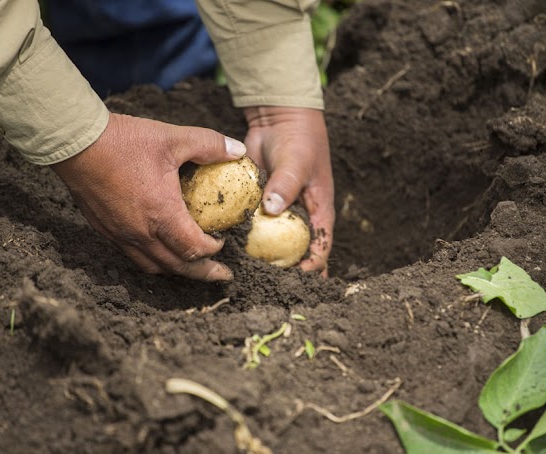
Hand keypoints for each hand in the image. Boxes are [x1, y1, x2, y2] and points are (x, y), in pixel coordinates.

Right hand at [51, 112, 247, 280]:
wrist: (75, 141)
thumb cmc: (124, 141)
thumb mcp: (173, 138)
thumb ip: (209, 145)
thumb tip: (238, 151)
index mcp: (162, 214)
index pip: (194, 248)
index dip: (213, 249)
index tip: (222, 241)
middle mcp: (141, 232)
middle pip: (178, 266)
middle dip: (203, 273)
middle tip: (222, 276)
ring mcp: (120, 235)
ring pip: (154, 266)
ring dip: (177, 269)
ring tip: (192, 267)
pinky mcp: (106, 230)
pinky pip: (134, 256)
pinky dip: (154, 260)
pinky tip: (160, 250)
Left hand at [243, 106, 334, 275]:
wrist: (279, 121)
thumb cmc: (299, 141)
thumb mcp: (297, 162)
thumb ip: (285, 184)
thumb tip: (272, 209)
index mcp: (318, 214)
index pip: (319, 250)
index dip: (310, 269)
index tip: (293, 280)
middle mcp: (298, 219)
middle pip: (294, 253)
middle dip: (283, 271)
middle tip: (263, 284)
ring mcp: (276, 213)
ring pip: (270, 244)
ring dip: (260, 258)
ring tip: (243, 275)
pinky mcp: (257, 205)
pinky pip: (250, 226)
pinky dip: (242, 237)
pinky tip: (226, 248)